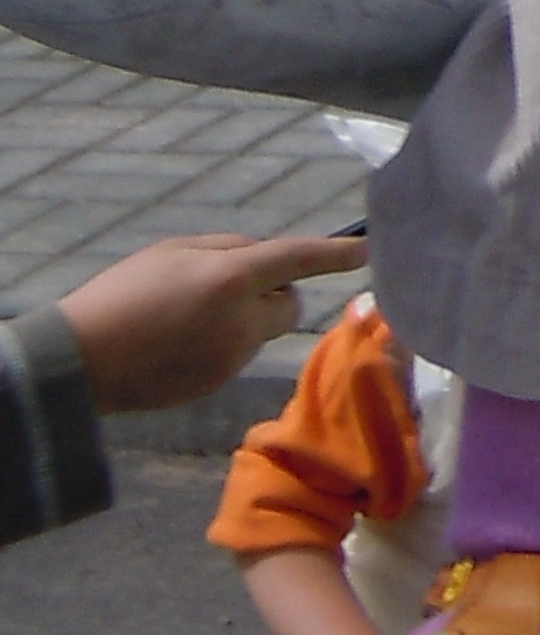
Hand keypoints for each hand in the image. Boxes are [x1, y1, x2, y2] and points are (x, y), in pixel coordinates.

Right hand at [57, 229, 366, 413]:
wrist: (80, 363)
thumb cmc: (122, 293)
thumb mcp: (174, 250)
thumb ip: (228, 249)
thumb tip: (265, 256)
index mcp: (233, 279)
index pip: (299, 259)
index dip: (336, 253)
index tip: (364, 249)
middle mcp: (242, 322)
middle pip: (288, 305)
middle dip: (275, 293)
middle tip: (231, 285)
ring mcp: (231, 359)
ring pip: (261, 332)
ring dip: (243, 319)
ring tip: (186, 316)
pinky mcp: (217, 385)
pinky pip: (235, 356)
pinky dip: (220, 344)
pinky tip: (178, 344)